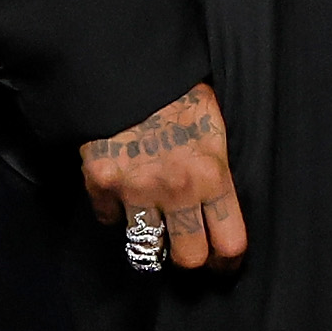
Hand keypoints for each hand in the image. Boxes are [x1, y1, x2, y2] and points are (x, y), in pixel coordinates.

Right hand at [80, 81, 246, 268]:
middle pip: (188, 257)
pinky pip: (109, 219)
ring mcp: (136, 190)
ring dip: (150, 242)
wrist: (126, 68)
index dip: (228, 259)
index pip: (230, 242)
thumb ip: (218, 167)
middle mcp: (176, 191)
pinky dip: (114, 214)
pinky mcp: (101, 184)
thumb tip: (223, 201)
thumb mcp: (215, 125)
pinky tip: (121, 202)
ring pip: (145, 247)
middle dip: (190, 257)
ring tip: (155, 231)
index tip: (223, 262)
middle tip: (188, 250)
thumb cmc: (179, 91)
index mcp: (212, 175)